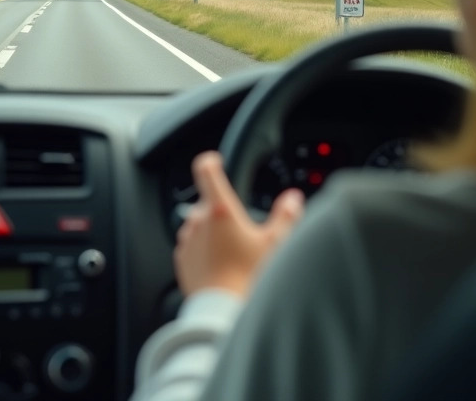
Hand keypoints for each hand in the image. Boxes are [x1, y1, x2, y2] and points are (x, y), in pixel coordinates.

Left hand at [174, 151, 304, 297]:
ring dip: (212, 230)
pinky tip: (222, 265)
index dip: (212, 161)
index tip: (216, 161)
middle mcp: (198, 221)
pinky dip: (204, 250)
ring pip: (199, 225)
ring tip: (233, 251)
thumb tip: (293, 200)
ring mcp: (187, 241)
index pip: (206, 170)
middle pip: (208, 202)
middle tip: (242, 229)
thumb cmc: (250, 278)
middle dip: (222, 210)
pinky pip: (192, 246)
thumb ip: (286, 216)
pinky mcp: (182, 260)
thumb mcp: (277, 244)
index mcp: (220, 210)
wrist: (223, 312)